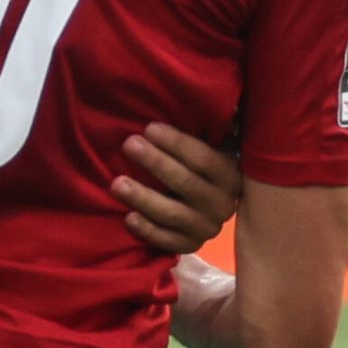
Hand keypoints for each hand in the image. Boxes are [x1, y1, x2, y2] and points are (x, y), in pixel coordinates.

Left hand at [112, 123, 243, 253]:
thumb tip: (190, 102)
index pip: (204, 159)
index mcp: (231, 176)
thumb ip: (203, 132)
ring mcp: (208, 228)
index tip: (149, 128)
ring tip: (117, 183)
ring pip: (174, 214)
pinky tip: (128, 217)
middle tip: (129, 144)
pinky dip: (148, 230)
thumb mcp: (207, 148)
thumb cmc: (197, 167)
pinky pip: (168, 242)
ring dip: (144, 197)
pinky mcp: (191, 246)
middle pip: (187, 183)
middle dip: (156, 162)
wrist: (205, 207)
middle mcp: (224, 204)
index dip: (176, 144)